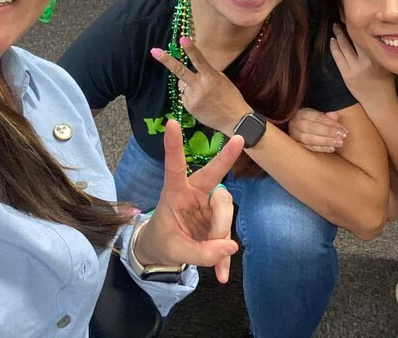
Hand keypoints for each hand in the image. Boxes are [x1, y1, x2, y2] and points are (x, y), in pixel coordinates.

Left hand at [134, 119, 242, 282]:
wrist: (162, 253)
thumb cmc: (163, 241)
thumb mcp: (174, 250)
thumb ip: (201, 252)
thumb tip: (231, 246)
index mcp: (175, 192)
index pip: (175, 166)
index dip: (173, 145)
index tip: (171, 122)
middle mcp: (194, 193)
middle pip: (216, 182)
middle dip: (224, 169)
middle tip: (235, 157)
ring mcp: (208, 207)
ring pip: (225, 213)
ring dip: (220, 237)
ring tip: (208, 258)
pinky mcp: (217, 223)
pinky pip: (228, 236)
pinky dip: (224, 257)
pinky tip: (220, 275)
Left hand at [152, 37, 251, 134]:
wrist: (234, 120)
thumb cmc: (230, 96)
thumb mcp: (221, 80)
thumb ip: (206, 73)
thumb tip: (192, 69)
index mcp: (211, 77)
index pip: (199, 60)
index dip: (190, 49)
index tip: (182, 39)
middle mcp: (200, 86)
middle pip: (180, 71)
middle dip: (166, 60)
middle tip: (154, 51)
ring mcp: (193, 98)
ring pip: (182, 85)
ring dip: (187, 85)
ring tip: (202, 94)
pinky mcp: (189, 107)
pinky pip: (184, 96)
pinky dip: (189, 96)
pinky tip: (201, 102)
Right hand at [288, 107, 345, 153]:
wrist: (295, 126)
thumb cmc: (309, 120)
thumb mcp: (316, 114)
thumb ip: (326, 116)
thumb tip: (335, 116)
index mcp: (302, 113)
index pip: (318, 117)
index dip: (331, 123)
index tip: (343, 129)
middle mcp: (296, 124)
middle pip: (312, 128)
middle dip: (329, 132)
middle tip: (342, 136)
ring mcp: (295, 136)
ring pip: (310, 139)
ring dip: (326, 142)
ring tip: (339, 143)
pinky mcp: (298, 145)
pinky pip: (310, 148)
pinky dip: (321, 149)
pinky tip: (331, 149)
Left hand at [329, 24, 396, 110]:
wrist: (380, 101)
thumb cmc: (386, 80)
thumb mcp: (386, 62)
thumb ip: (378, 49)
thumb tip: (370, 31)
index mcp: (378, 57)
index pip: (365, 36)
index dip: (358, 25)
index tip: (353, 16)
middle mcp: (366, 62)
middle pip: (353, 40)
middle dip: (346, 27)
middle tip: (341, 17)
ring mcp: (355, 69)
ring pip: (343, 48)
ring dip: (338, 36)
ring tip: (335, 26)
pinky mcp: (347, 76)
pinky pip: (338, 58)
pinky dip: (334, 48)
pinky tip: (332, 41)